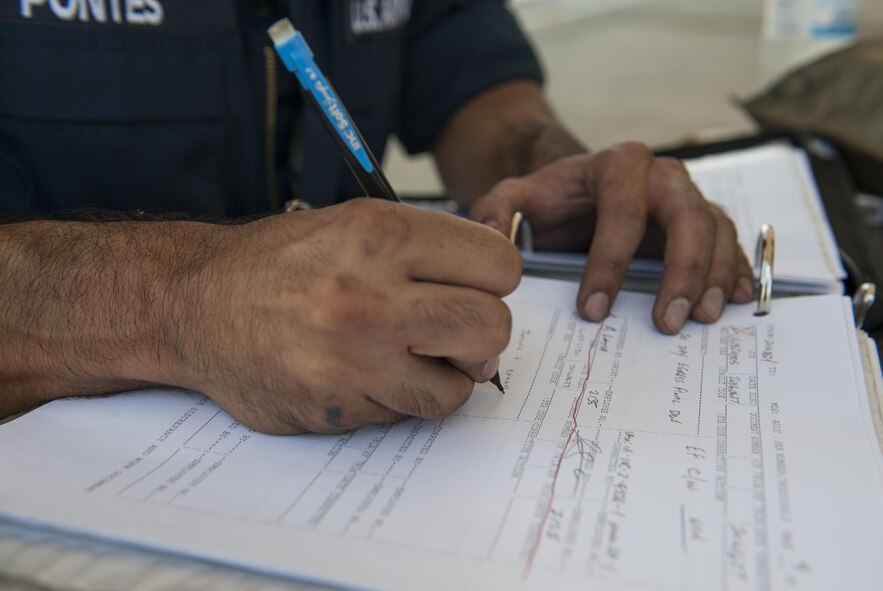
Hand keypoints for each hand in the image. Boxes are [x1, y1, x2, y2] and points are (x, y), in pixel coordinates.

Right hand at [174, 199, 520, 433]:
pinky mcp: (338, 404)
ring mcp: (353, 356)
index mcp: (380, 233)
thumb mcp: (353, 222)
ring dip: (444, 376)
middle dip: (482, 335)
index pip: (499, 265)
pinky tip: (372, 376)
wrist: (194, 304)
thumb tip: (494, 285)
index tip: (477, 289)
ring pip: (458, 385)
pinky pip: (411, 414)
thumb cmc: (278, 263)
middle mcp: (369, 293)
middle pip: (493, 327)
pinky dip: (403, 400)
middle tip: (456, 333)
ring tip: (408, 357)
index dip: (495, 281)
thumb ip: (426, 248)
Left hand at [469, 142, 753, 333]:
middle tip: (666, 322)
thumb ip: (496, 207)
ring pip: (717, 230)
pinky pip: (730, 243)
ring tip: (702, 319)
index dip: (609, 262)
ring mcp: (690, 197)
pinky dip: (735, 271)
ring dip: (714, 277)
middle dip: (681, 272)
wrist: (582, 193)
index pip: (621, 211)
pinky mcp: (706, 222)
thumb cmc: (552, 199)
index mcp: (618, 164)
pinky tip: (734, 301)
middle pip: (687, 217)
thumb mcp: (516, 197)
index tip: (592, 309)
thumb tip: (489, 231)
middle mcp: (663, 175)